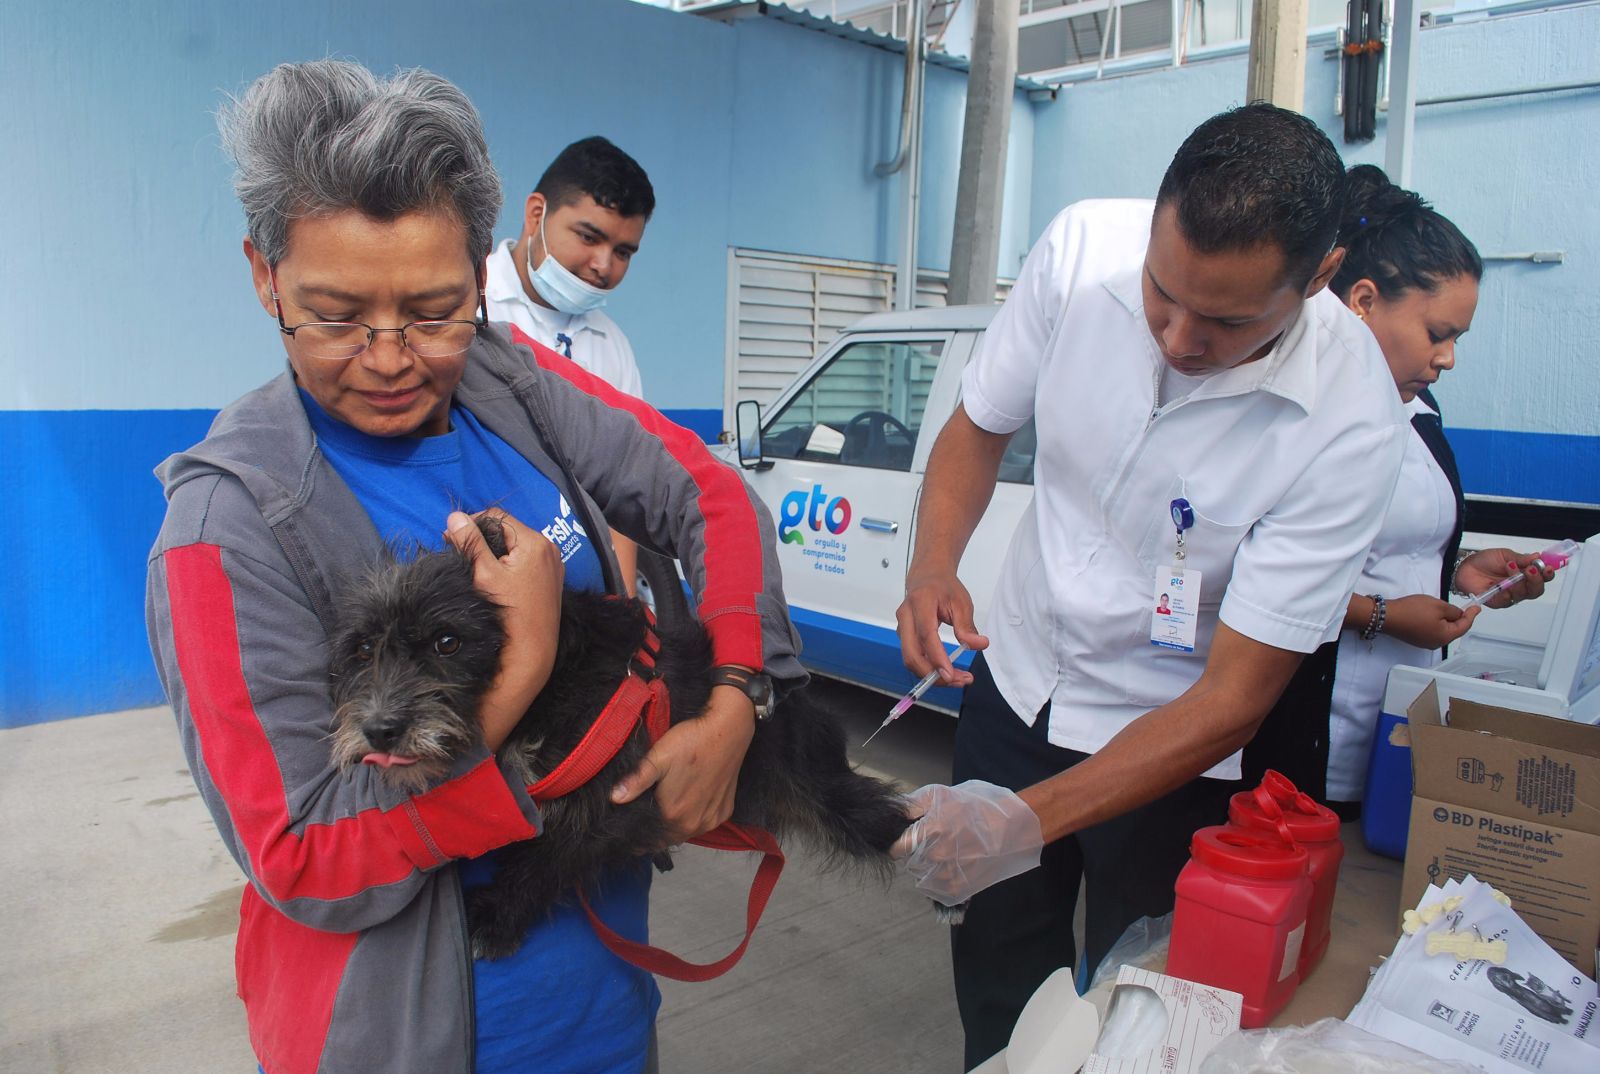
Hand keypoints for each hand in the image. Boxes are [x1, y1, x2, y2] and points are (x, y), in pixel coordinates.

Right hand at [445, 509, 563, 749]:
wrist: (531, 648)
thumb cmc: (509, 612)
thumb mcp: (485, 573)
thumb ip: (470, 542)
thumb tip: (455, 517)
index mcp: (535, 543)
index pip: (497, 517)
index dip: (472, 525)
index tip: (454, 539)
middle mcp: (548, 549)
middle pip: (507, 531)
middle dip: (482, 539)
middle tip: (461, 554)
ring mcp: (551, 564)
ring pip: (514, 546)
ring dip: (494, 551)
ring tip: (476, 568)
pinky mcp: (549, 578)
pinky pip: (525, 560)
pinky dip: (508, 563)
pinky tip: (493, 578)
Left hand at [610, 683, 755, 842]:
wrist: (728, 730)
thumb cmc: (691, 741)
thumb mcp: (658, 758)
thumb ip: (635, 781)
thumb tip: (614, 798)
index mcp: (673, 814)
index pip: (648, 839)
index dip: (637, 837)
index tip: (630, 830)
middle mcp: (694, 824)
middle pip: (667, 839)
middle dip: (654, 834)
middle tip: (645, 820)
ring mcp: (711, 819)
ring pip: (686, 833)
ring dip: (674, 828)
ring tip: (664, 812)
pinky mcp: (725, 811)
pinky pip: (703, 824)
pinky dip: (694, 820)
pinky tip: (688, 805)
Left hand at [890, 780, 1044, 905]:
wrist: (1011, 827)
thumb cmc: (975, 807)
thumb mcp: (939, 795)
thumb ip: (910, 805)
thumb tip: (890, 812)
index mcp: (929, 832)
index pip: (896, 849)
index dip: (899, 843)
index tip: (907, 839)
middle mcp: (936, 857)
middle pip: (908, 863)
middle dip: (916, 852)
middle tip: (935, 841)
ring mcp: (947, 876)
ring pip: (921, 876)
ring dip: (927, 867)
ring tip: (947, 852)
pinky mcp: (958, 890)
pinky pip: (935, 890)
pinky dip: (939, 880)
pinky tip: (953, 865)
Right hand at [896, 569, 988, 685]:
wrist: (927, 577)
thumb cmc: (943, 587)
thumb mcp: (961, 602)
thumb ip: (967, 625)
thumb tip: (978, 645)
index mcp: (921, 602)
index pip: (926, 635)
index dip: (937, 657)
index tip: (951, 674)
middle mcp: (905, 616)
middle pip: (911, 654)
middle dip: (932, 674)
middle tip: (958, 680)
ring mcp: (902, 627)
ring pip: (910, 659)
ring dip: (931, 674)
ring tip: (957, 677)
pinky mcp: (904, 636)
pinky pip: (913, 657)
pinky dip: (928, 668)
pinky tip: (946, 670)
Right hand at [1380, 593, 1479, 649]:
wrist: (1388, 616)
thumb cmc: (1412, 610)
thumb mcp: (1438, 605)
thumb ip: (1454, 611)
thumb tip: (1459, 615)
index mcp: (1445, 636)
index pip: (1464, 626)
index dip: (1472, 615)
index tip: (1477, 607)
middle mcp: (1437, 643)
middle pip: (1454, 630)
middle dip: (1458, 619)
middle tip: (1463, 607)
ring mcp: (1426, 643)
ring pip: (1443, 631)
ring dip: (1446, 621)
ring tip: (1443, 609)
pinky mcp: (1417, 640)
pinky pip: (1433, 632)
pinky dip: (1436, 623)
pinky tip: (1431, 615)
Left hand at [1456, 548, 1553, 608]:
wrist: (1464, 567)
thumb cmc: (1485, 561)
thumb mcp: (1504, 555)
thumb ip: (1521, 558)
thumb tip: (1537, 557)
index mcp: (1525, 574)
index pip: (1543, 577)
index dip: (1548, 574)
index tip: (1547, 567)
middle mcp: (1520, 586)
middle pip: (1536, 589)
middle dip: (1537, 580)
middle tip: (1531, 569)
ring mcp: (1510, 595)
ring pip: (1523, 594)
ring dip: (1519, 581)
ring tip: (1510, 567)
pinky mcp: (1497, 602)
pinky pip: (1507, 601)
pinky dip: (1506, 592)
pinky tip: (1502, 585)